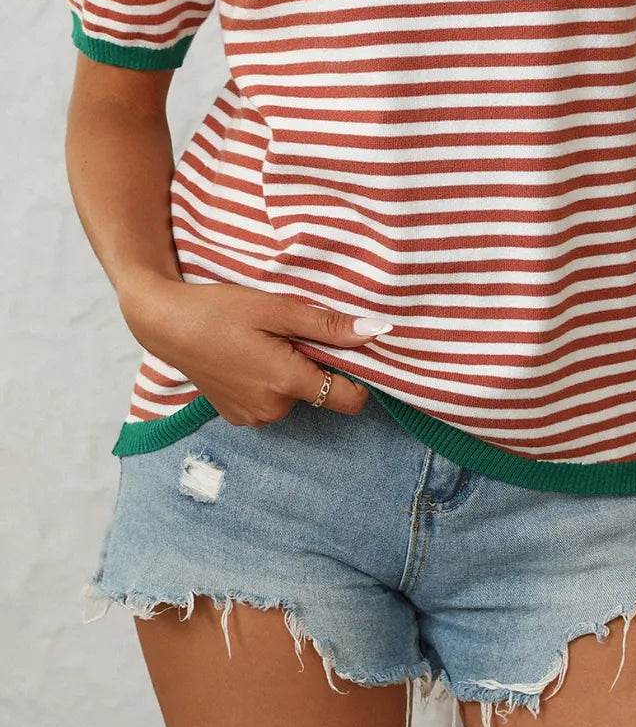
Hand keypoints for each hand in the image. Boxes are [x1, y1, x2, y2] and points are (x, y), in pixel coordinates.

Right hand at [116, 270, 387, 425]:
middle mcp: (272, 410)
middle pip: (320, 394)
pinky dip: (269, 382)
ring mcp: (252, 417)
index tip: (345, 351)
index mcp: (286, 383)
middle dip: (315, 366)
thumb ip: (328, 326)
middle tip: (287, 335)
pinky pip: (271, 402)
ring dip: (291, 374)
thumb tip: (378, 332)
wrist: (166, 324)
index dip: (356, 376)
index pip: (349, 400)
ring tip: (263, 343)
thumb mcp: (277, 309)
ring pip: (295, 398)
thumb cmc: (221, 310)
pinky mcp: (237, 417)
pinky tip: (248, 358)